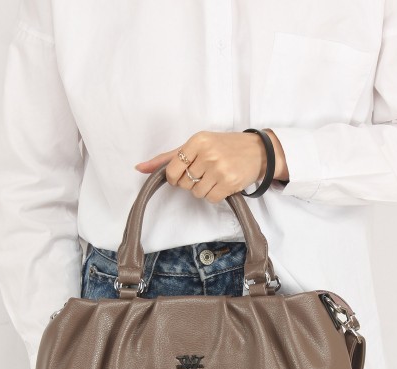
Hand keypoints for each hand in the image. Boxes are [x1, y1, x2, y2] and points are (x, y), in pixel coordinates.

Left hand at [134, 130, 270, 203]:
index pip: (172, 169)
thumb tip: (139, 168)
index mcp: (197, 141)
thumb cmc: (224, 147)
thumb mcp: (196, 145)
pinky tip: (222, 184)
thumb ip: (168, 157)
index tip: (183, 174)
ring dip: (203, 190)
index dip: (174, 177)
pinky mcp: (229, 182)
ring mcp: (219, 168)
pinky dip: (215, 195)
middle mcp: (208, 153)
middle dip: (191, 182)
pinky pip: (211, 199)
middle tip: (205, 172)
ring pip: (196, 193)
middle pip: (184, 183)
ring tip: (215, 177)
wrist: (257, 151)